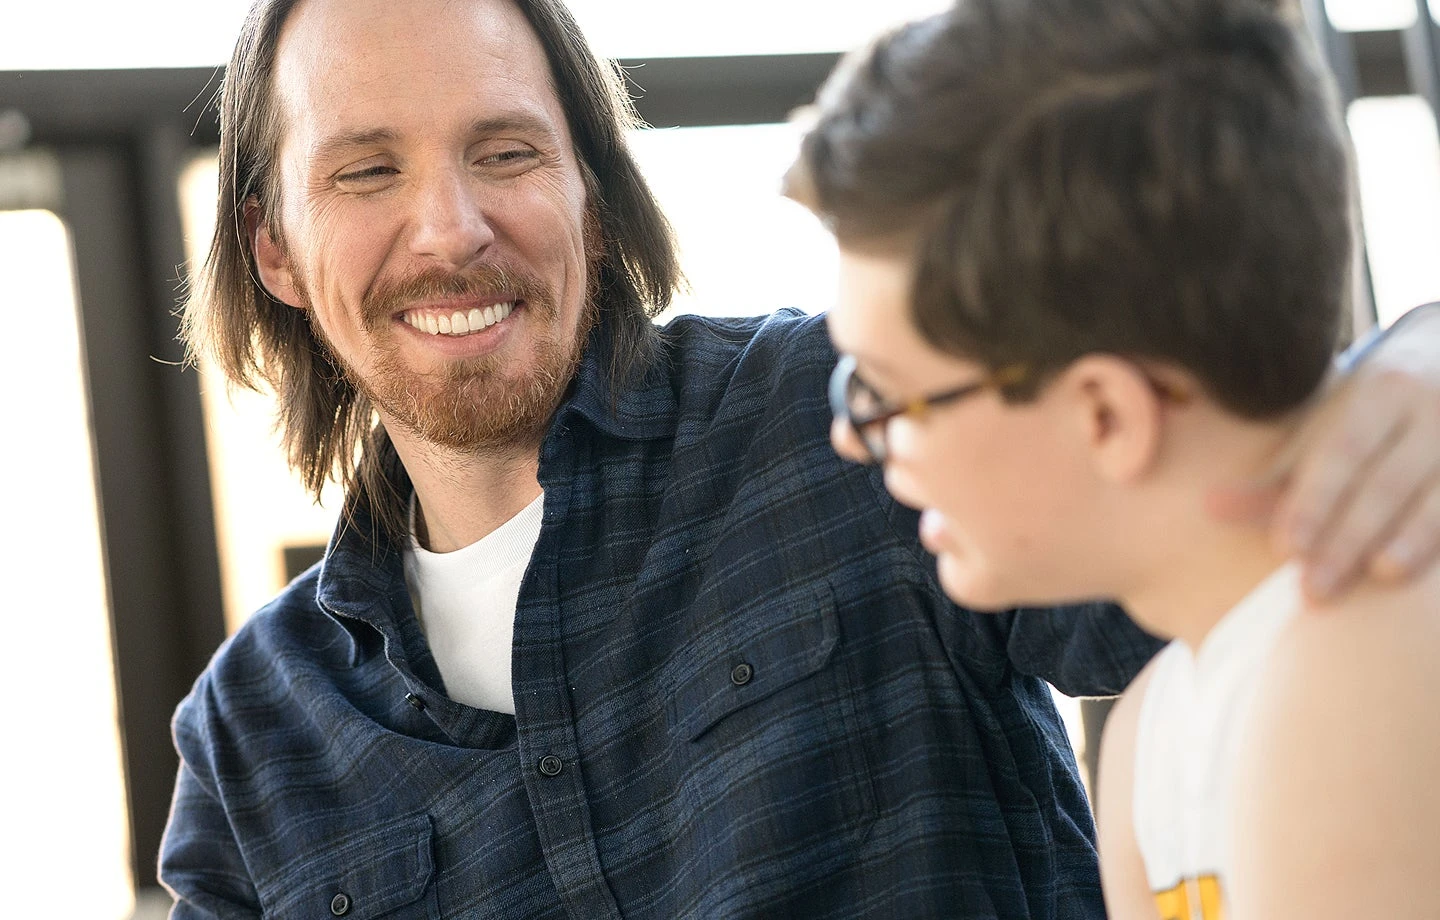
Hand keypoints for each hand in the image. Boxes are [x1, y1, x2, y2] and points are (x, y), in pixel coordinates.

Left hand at [1208, 304, 1439, 601]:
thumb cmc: (1374, 413)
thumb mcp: (1328, 427)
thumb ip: (1276, 475)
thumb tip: (1209, 507)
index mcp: (1378, 392)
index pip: (1341, 452)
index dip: (1314, 501)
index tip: (1286, 548)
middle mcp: (1431, 411)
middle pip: (1386, 481)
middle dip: (1348, 537)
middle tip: (1312, 590)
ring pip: (1439, 498)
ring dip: (1409, 539)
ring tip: (1379, 576)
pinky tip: (1423, 576)